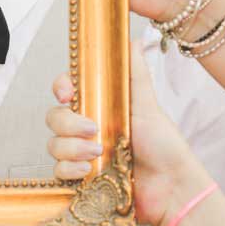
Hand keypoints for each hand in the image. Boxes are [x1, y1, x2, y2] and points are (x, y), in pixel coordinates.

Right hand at [46, 44, 200, 225]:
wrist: (171, 186)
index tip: (67, 93)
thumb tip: (131, 40)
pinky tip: (88, 170)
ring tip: (97, 152)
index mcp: (100, 106)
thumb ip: (135, 73)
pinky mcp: (81, 178)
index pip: (66, 90)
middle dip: (68, 123)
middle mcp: (87, 128)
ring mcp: (82, 153)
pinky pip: (58, 170)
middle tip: (92, 129)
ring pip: (53, 145)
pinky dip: (70, 169)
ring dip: (71, 148)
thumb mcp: (148, 104)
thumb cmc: (164, 145)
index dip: (60, 88)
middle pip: (54, 117)